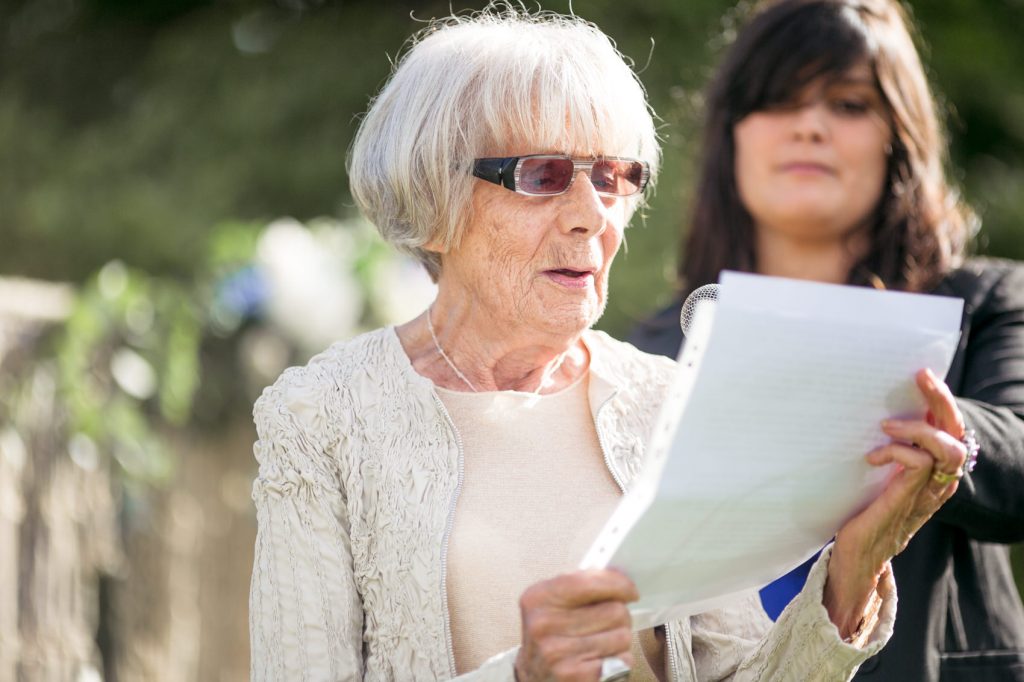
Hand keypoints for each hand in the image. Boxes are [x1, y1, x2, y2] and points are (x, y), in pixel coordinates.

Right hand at [514, 569, 636, 681]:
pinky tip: (603, 660)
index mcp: (538, 598)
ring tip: (603, 643)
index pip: (588, 582)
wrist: (534, 676)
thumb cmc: (552, 635)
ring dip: (620, 639)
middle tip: (609, 623)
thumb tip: (621, 576)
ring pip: (622, 636)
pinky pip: (622, 660)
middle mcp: (543, 625)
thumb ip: (582, 585)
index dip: (618, 583)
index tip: (630, 590)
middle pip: (614, 610)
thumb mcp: (553, 604)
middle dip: (620, 615)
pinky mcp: (575, 676)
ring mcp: (557, 653)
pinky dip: (620, 660)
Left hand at [825, 368, 966, 636]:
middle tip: (921, 378)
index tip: (924, 375)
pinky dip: (898, 453)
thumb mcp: (878, 481)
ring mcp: (921, 496)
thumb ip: (885, 457)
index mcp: (932, 477)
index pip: (952, 432)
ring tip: (886, 425)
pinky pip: (917, 468)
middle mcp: (934, 486)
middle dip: (942, 402)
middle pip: (955, 435)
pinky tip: (874, 457)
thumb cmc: (861, 517)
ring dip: (917, 429)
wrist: (854, 562)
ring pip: (944, 450)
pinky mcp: (901, 504)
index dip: (944, 402)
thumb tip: (865, 418)